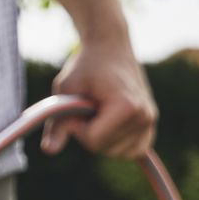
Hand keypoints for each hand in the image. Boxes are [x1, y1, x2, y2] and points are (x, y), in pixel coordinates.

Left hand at [47, 35, 156, 159]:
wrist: (109, 46)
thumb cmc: (85, 66)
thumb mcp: (65, 90)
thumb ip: (57, 123)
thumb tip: (48, 151)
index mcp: (127, 107)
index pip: (94, 140)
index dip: (76, 126)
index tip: (76, 105)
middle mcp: (145, 116)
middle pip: (105, 149)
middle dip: (88, 132)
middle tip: (87, 105)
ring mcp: (150, 121)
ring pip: (117, 153)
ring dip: (101, 137)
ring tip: (98, 110)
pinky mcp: (150, 124)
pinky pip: (133, 150)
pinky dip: (118, 144)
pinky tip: (109, 126)